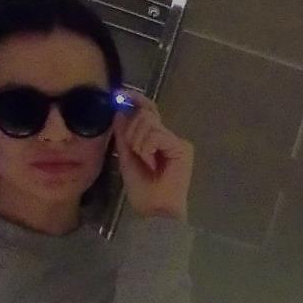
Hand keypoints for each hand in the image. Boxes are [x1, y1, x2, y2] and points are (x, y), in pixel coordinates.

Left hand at [110, 90, 192, 220]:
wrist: (155, 209)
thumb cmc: (142, 189)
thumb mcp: (126, 157)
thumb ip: (123, 135)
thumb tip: (120, 111)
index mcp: (155, 138)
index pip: (147, 110)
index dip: (135, 100)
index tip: (120, 93)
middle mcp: (168, 135)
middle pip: (145, 114)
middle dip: (131, 132)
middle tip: (135, 152)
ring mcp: (176, 141)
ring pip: (148, 123)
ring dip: (138, 143)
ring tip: (145, 161)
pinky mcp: (182, 147)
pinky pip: (156, 136)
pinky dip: (147, 148)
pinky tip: (152, 162)